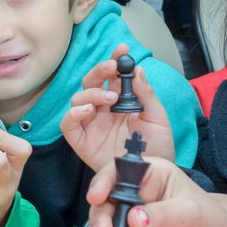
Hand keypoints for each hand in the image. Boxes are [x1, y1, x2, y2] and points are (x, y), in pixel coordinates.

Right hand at [61, 42, 177, 170]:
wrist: (151, 176)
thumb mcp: (157, 119)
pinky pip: (68, 125)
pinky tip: (87, 111)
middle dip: (99, 71)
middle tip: (111, 68)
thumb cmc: (156, 149)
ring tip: (110, 98)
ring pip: (78, 99)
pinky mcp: (81, 141)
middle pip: (91, 82)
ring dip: (91, 93)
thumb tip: (137, 69)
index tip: (122, 49)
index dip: (115, 60)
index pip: (114, 76)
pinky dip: (73, 114)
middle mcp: (103, 110)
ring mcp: (91, 124)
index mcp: (121, 100)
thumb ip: (147, 95)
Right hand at [86, 156, 226, 226]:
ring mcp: (130, 221)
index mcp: (150, 174)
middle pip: (106, 201)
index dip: (104, 181)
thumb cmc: (208, 221)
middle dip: (101, 218)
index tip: (96, 197)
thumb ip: (165, 213)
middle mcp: (135, 195)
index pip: (119, 170)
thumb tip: (135, 219)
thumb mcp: (192, 212)